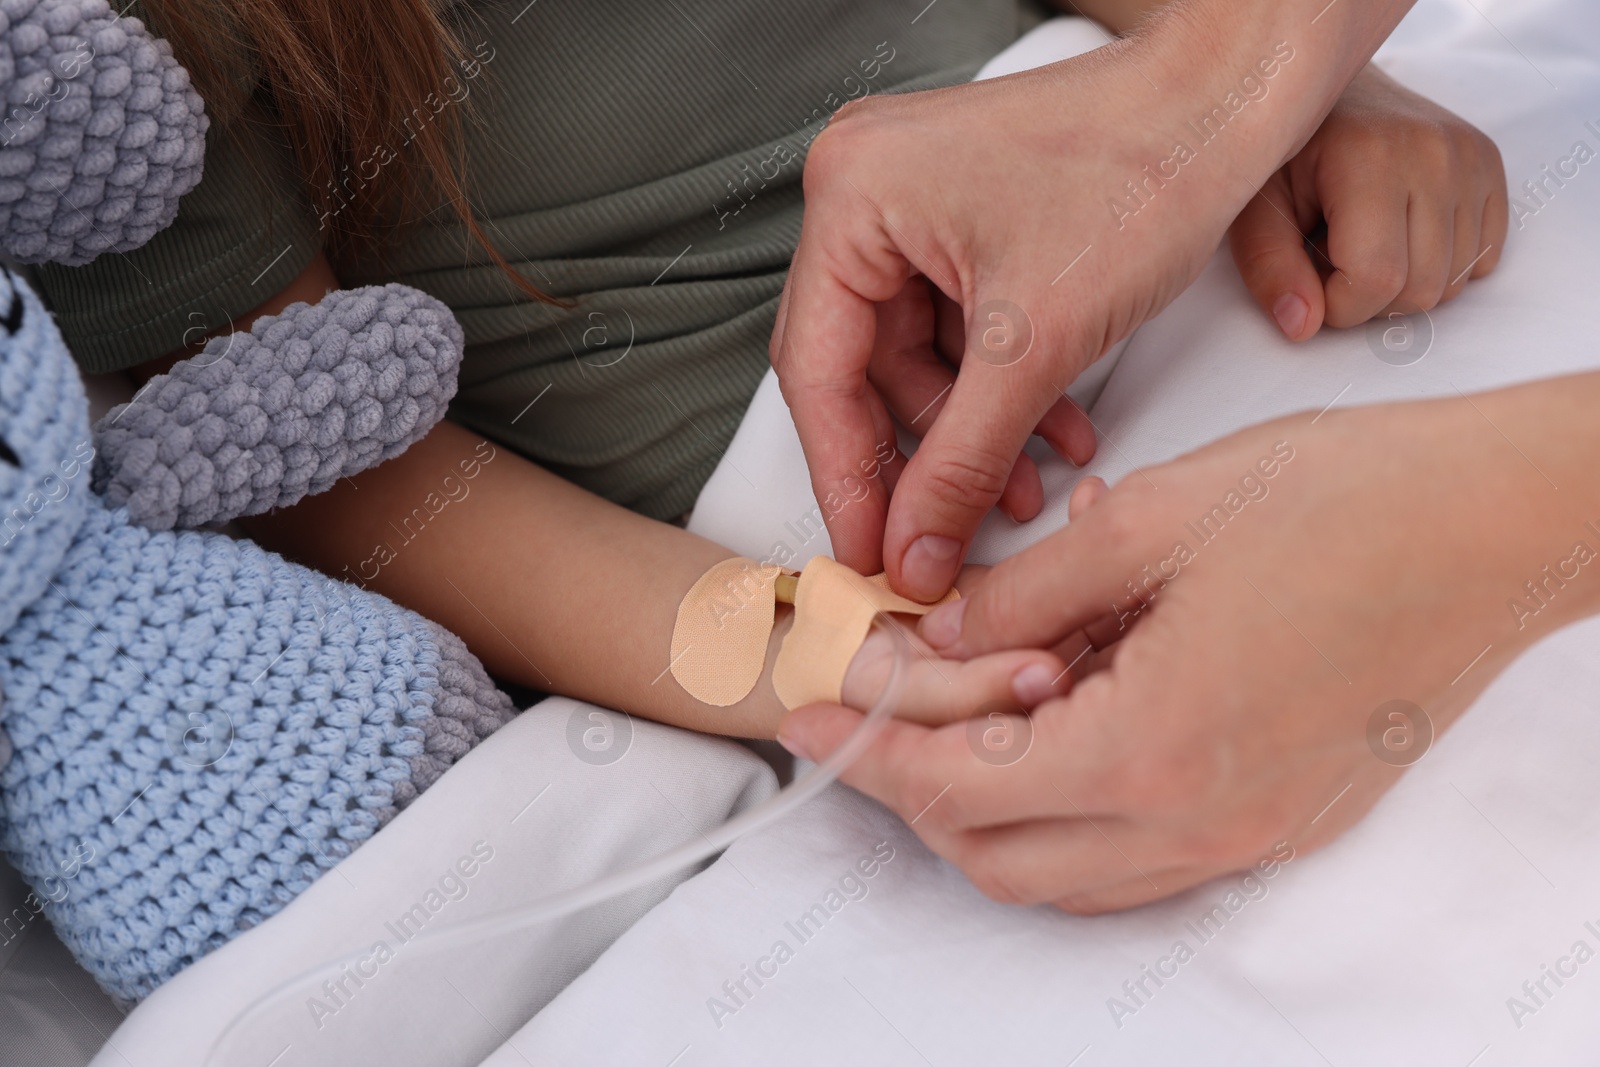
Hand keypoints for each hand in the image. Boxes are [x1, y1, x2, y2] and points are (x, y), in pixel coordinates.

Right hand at [771, 2, 1407, 603]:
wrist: (1230, 103)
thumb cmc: (1144, 171)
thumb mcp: (1038, 343)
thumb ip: (962, 462)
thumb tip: (912, 553)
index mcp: (851, 198)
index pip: (817, 369)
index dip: (844, 477)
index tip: (868, 554)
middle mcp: (862, 193)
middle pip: (857, 366)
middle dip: (912, 460)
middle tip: (928, 544)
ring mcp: (909, 204)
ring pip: (913, 357)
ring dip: (967, 433)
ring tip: (1021, 492)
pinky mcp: (957, 220)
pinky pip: (954, 328)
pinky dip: (997, 389)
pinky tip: (1049, 436)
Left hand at [777, 375, 1599, 911]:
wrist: (1498, 523)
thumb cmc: (1343, 501)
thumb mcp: (1147, 520)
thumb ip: (1019, 593)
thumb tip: (934, 634)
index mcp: (1150, 750)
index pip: (957, 791)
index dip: (868, 751)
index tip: (811, 712)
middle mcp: (1197, 824)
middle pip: (998, 857)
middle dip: (914, 789)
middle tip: (872, 708)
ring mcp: (1248, 836)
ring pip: (1068, 869)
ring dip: (989, 804)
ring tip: (953, 706)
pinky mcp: (1282, 820)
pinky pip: (1139, 850)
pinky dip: (1070, 803)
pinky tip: (1056, 712)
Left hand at [1230, 64, 1507, 339]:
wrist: (1325, 88)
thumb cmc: (1282, 153)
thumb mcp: (1252, 209)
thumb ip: (1270, 269)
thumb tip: (1302, 327)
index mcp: (1370, 157)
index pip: (1377, 280)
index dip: (1337, 306)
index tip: (1308, 279)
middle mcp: (1434, 152)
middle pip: (1420, 290)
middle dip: (1367, 299)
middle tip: (1332, 258)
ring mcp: (1470, 156)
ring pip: (1453, 282)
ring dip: (1403, 284)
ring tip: (1364, 240)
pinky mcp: (1489, 164)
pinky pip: (1483, 256)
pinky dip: (1442, 265)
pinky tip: (1401, 233)